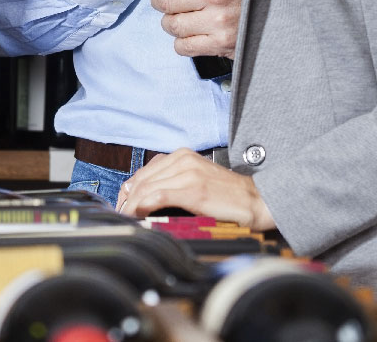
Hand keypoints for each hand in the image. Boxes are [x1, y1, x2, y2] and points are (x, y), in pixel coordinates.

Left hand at [116, 148, 275, 228]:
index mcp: (182, 155)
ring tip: (125, 220)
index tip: (122, 204)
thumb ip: (174, 184)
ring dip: (131, 205)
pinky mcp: (192, 189)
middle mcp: (182, 158)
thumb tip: (147, 200)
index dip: (129, 189)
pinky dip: (142, 206)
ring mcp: (187, 172)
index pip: (145, 171)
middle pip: (142, 178)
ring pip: (147, 187)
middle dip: (126, 198)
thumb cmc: (229, 197)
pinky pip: (158, 196)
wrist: (258, 201)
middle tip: (119, 216)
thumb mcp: (197, 183)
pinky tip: (136, 216)